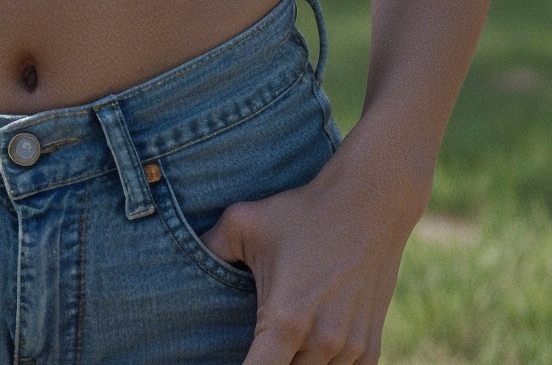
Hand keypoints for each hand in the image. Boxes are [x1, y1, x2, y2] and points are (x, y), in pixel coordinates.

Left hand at [202, 142, 425, 364]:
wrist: (371, 202)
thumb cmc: (305, 212)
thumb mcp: (245, 221)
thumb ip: (209, 248)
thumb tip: (180, 261)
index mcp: (284, 321)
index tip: (226, 359)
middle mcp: (319, 343)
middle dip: (267, 362)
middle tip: (257, 341)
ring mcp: (348, 349)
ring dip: (295, 364)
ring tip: (285, 337)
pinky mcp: (368, 348)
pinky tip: (308, 350)